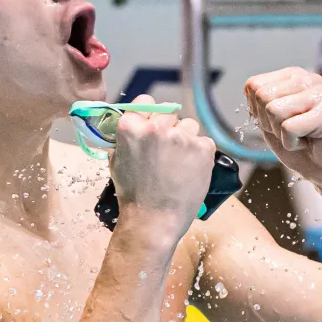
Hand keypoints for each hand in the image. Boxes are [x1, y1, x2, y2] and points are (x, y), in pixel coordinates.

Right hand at [110, 95, 215, 240]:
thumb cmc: (133, 194)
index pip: (145, 101)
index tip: (152, 126)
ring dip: (186, 139)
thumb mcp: (117, 160)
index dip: (149, 114)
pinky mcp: (203, 148)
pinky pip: (204, 141)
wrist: (154, 220)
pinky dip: (200, 154)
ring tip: (180, 163)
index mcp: (131, 126)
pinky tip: (190, 170)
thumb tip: (135, 124)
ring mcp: (181, 137)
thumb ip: (126, 137)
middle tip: (167, 150)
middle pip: (168, 111)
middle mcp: (156, 126)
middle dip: (168, 126)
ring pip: (189, 125)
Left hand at [245, 68, 321, 188]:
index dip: (258, 111)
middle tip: (290, 131)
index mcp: (294, 76)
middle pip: (262, 96)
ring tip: (300, 136)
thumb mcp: (269, 120)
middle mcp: (308, 80)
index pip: (253, 85)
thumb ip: (258, 101)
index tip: (279, 121)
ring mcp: (319, 95)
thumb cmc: (299, 144)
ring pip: (273, 110)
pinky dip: (291, 143)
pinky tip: (307, 142)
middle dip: (268, 122)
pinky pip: (288, 128)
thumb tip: (250, 89)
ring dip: (280, 133)